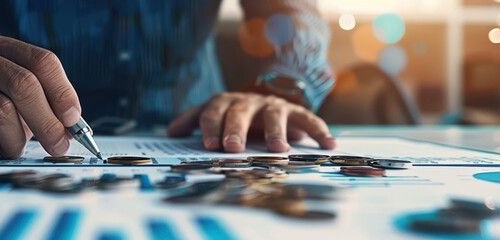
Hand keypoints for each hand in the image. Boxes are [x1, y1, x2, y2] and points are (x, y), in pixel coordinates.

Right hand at [0, 36, 79, 158]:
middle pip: (23, 84)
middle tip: (58, 146)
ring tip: (13, 150)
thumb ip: (36, 105)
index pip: (41, 60)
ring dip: (16, 140)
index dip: (62, 91)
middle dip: (47, 121)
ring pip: (1, 110)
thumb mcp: (3, 93)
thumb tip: (70, 129)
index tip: (73, 120)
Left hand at [166, 92, 335, 152]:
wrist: (266, 97)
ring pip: (274, 114)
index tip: (210, 145)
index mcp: (226, 102)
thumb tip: (170, 132)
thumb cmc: (233, 115)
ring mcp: (273, 105)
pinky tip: (328, 145)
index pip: (214, 110)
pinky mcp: (296, 112)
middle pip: (241, 111)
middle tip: (233, 148)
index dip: (211, 126)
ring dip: (276, 131)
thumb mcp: (213, 115)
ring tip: (279, 150)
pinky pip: (309, 119)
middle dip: (236, 129)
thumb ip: (193, 121)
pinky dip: (319, 131)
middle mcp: (249, 101)